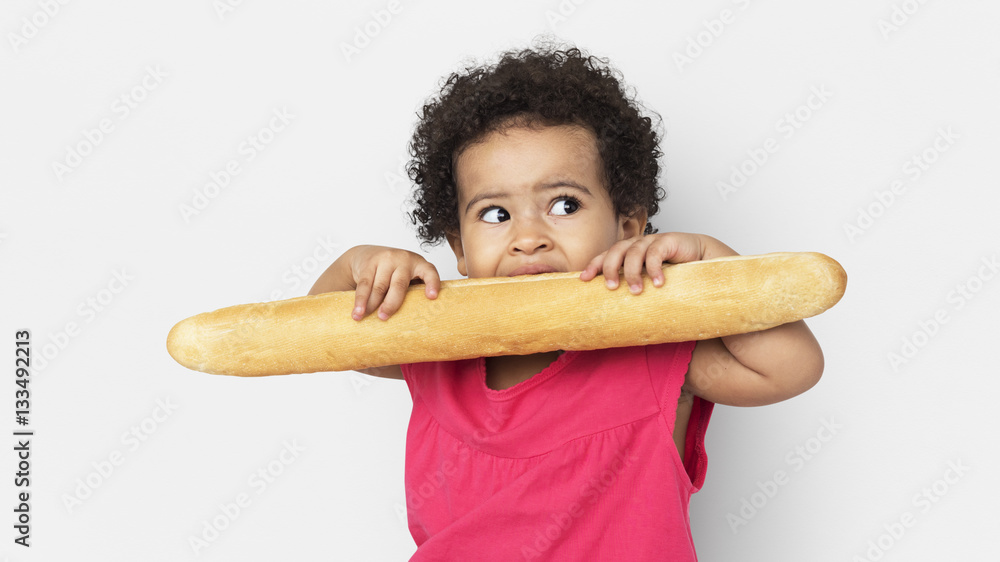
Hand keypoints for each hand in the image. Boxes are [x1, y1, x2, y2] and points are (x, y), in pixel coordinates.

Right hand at [345, 245, 440, 320]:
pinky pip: (364, 284)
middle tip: (383, 317)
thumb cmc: (394, 272)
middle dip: (391, 303)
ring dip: (370, 304)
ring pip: (379, 286)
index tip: (432, 297)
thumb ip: (413, 291)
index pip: (430, 272)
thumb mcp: (407, 276)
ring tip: (364, 317)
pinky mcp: (369, 263)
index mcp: (419, 264)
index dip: (432, 284)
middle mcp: (403, 259)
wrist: (369, 254)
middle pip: (399, 284)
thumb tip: (417, 321)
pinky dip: (360, 300)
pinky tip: (357, 311)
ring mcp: (386, 259)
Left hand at [579, 233, 736, 293]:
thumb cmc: (673, 274)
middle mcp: (637, 245)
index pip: (605, 256)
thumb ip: (634, 291)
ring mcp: (652, 241)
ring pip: (634, 251)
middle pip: (615, 251)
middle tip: (612, 288)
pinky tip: (658, 283)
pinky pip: (656, 252)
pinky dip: (654, 268)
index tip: (584, 279)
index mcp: (628, 253)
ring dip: (633, 272)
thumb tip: (615, 318)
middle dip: (610, 269)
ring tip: (637, 291)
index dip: (594, 265)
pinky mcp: (669, 241)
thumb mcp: (648, 284)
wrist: (702, 260)